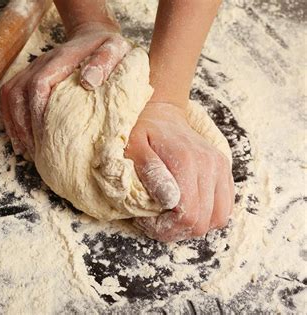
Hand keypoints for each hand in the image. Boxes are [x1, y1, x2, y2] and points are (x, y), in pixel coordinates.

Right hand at [0, 22, 131, 156]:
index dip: (37, 111)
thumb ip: (104, 62)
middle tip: (35, 152)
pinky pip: (10, 96)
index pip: (39, 84)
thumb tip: (88, 82)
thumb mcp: (115, 49)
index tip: (45, 137)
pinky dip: (11, 119)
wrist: (93, 36)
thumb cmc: (107, 48)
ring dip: (15, 124)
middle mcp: (41, 63)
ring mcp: (32, 69)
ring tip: (25, 150)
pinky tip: (20, 140)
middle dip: (23, 125)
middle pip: (18, 93)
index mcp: (60, 59)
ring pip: (10, 95)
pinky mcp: (29, 77)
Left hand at [125, 102, 233, 241]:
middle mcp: (210, 165)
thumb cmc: (142, 132)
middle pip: (203, 222)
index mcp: (187, 162)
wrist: (162, 114)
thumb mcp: (134, 148)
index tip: (146, 222)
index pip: (188, 216)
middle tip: (155, 223)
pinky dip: (207, 215)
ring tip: (170, 218)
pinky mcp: (224, 170)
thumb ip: (151, 172)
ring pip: (219, 218)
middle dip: (176, 231)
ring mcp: (221, 168)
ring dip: (194, 226)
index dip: (166, 228)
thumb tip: (169, 201)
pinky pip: (225, 207)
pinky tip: (186, 209)